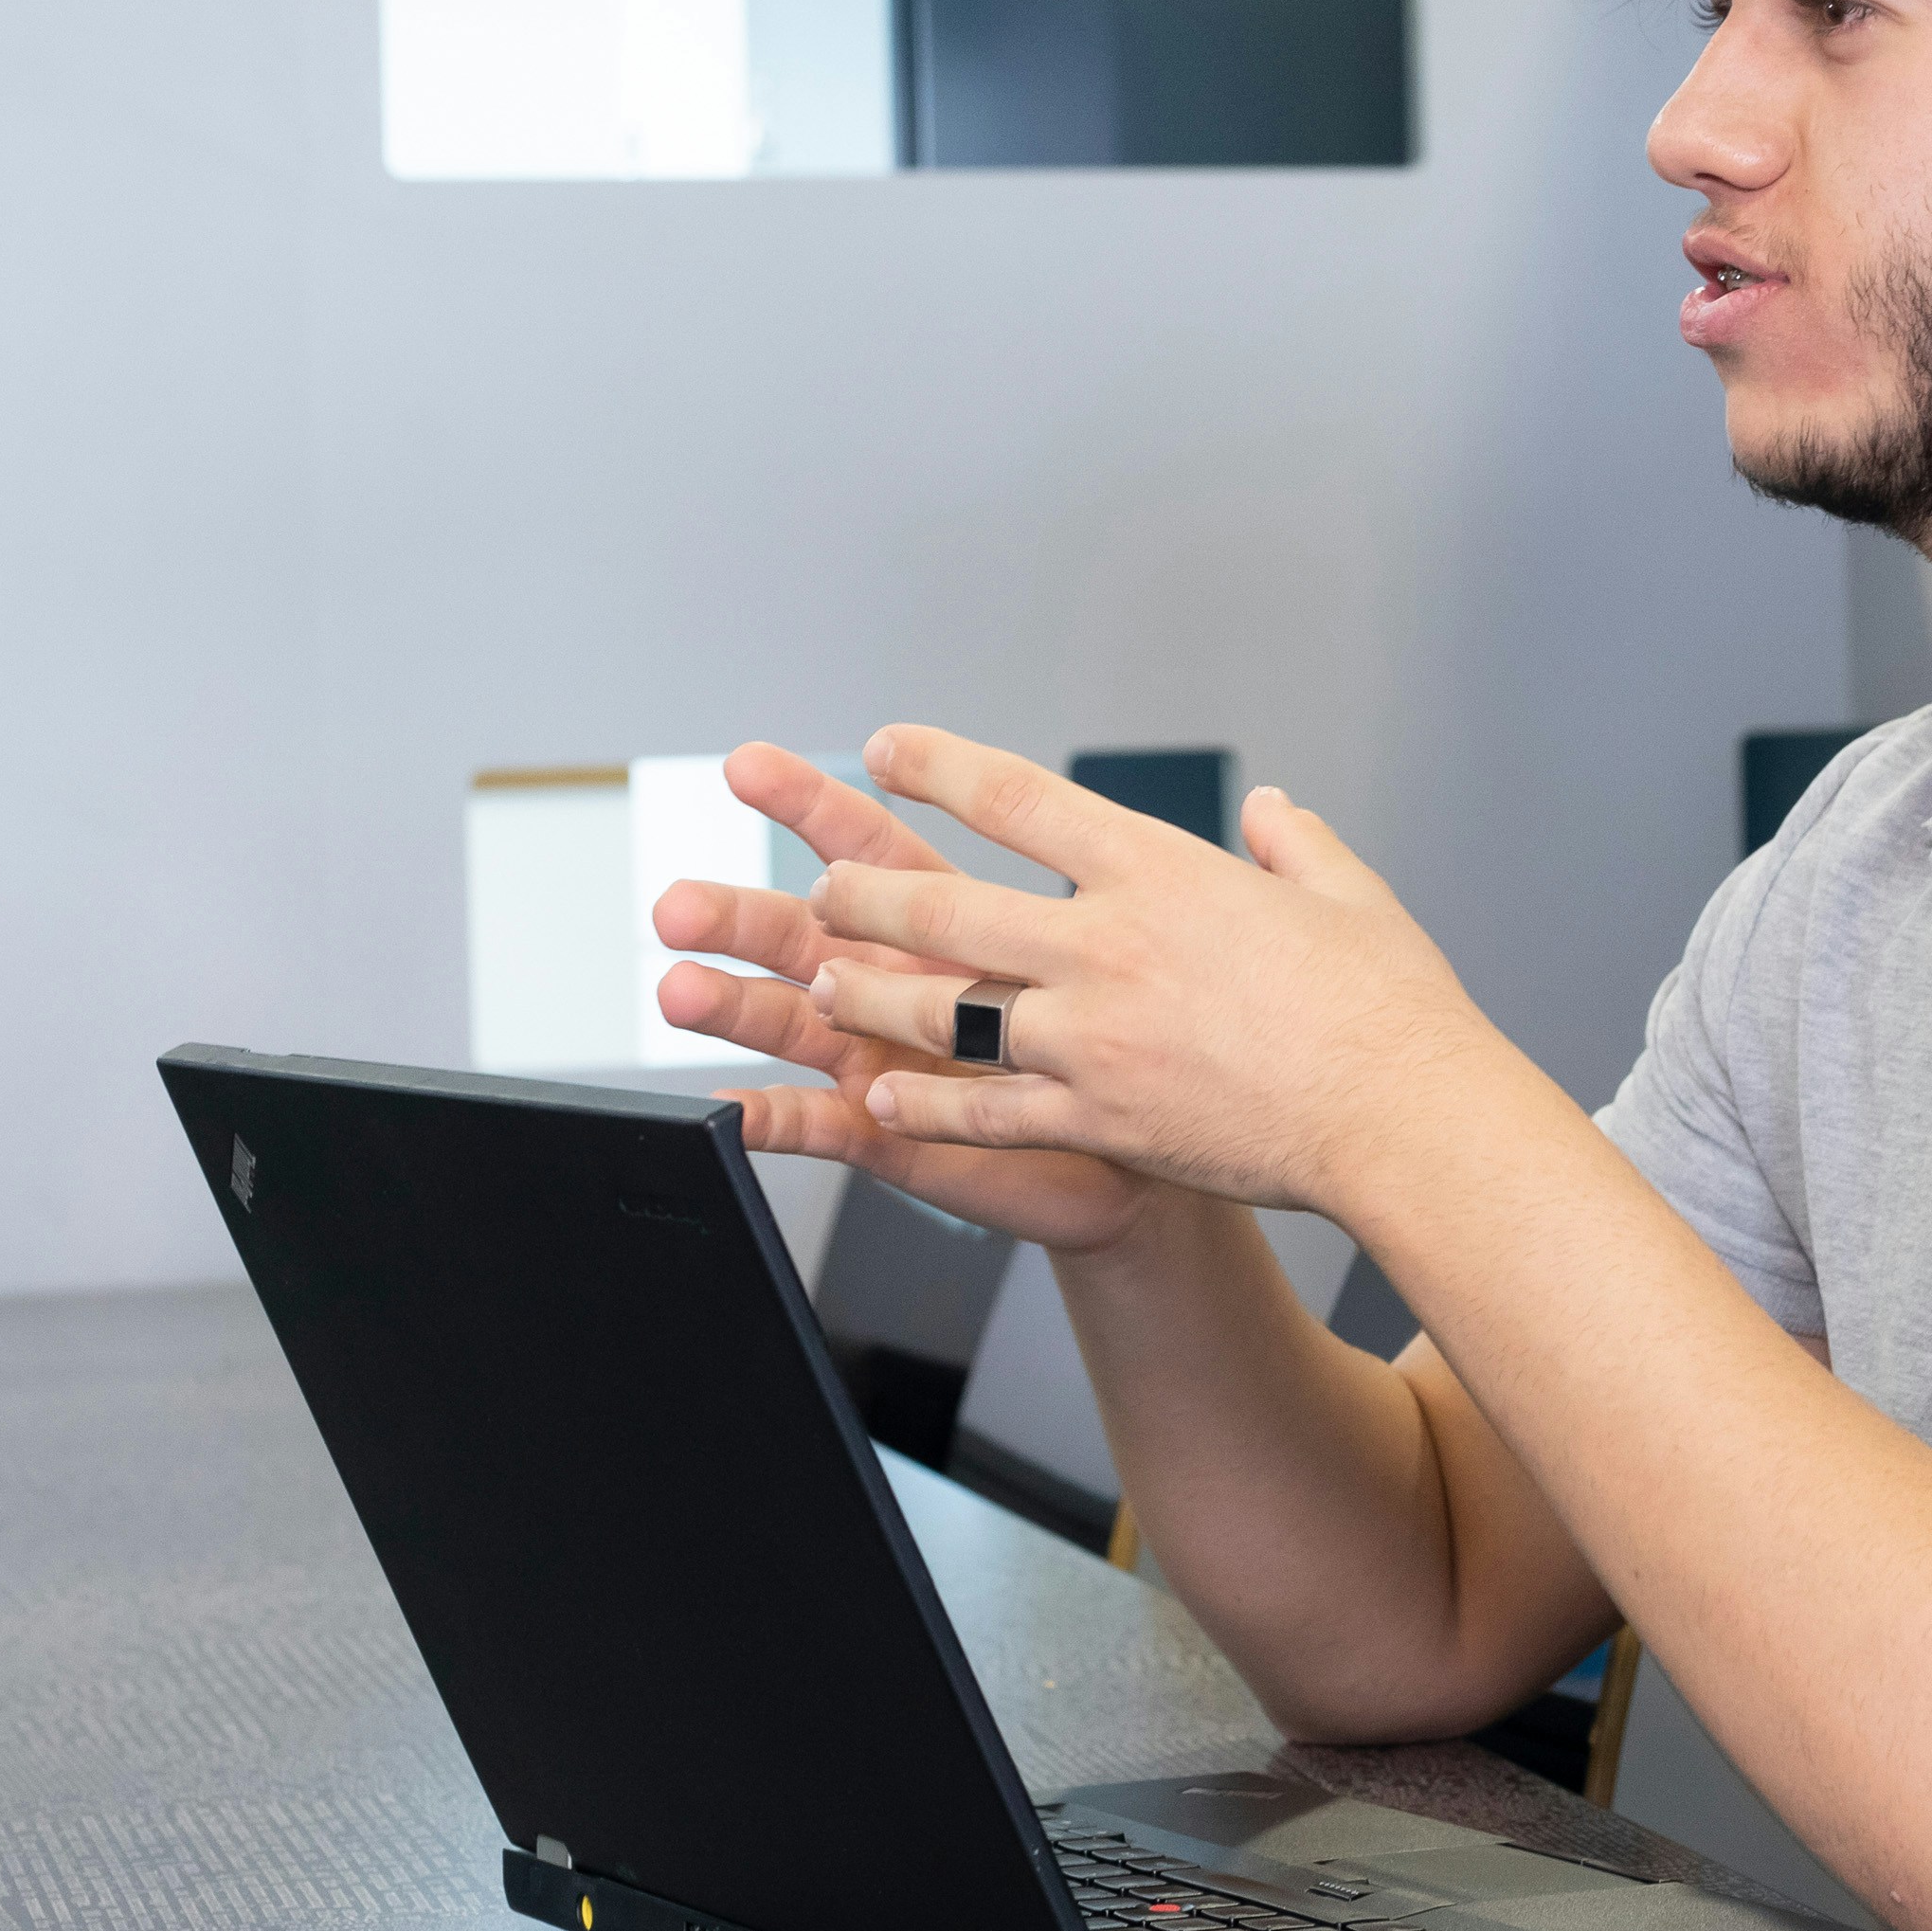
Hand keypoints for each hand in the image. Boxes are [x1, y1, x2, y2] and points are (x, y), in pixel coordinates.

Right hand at [649, 742, 1155, 1255]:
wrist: (1157, 1166)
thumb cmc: (1150, 1046)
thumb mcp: (1153, 935)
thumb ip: (1153, 865)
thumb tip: (1254, 796)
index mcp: (960, 926)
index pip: (876, 848)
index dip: (815, 806)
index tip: (747, 765)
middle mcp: (912, 986)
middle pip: (810, 933)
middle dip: (742, 913)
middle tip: (678, 899)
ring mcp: (896, 1061)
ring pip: (797, 1025)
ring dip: (736, 1008)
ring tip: (677, 989)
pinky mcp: (902, 1136)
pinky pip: (826, 1130)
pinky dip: (776, 1120)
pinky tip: (727, 1107)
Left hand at [798, 727, 1507, 1223]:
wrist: (1402, 1117)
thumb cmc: (1388, 1009)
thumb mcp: (1348, 894)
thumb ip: (1296, 843)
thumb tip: (1275, 811)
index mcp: (1162, 870)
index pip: (1020, 799)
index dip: (940, 768)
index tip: (888, 750)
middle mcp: (1109, 944)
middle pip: (947, 906)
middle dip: (867, 895)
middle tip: (824, 890)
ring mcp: (1093, 1038)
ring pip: (944, 1011)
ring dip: (873, 997)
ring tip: (829, 989)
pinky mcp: (1097, 1120)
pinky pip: (983, 1112)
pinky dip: (925, 1105)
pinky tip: (882, 1095)